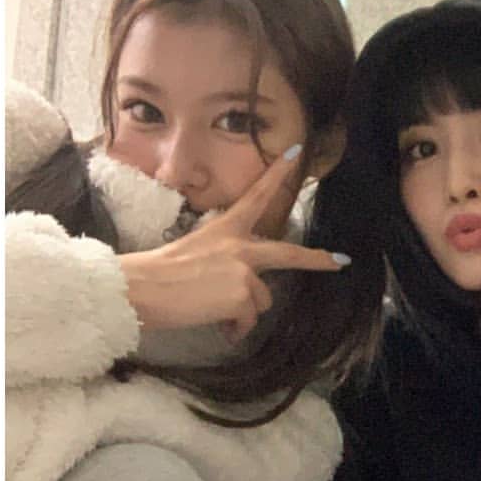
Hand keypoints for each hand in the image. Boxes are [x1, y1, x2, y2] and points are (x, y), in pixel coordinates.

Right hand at [118, 147, 349, 340]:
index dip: (276, 174)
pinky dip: (235, 329)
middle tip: (339, 261)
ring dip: (242, 313)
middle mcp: (239, 246)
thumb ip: (224, 263)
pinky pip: (249, 320)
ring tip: (213, 311)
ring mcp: (243, 269)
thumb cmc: (158, 274)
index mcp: (224, 230)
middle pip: (286, 252)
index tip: (295, 152)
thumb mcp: (194, 254)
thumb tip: (240, 291)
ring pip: (261, 300)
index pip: (255, 196)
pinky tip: (216, 325)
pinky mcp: (242, 294)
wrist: (142, 288)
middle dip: (316, 259)